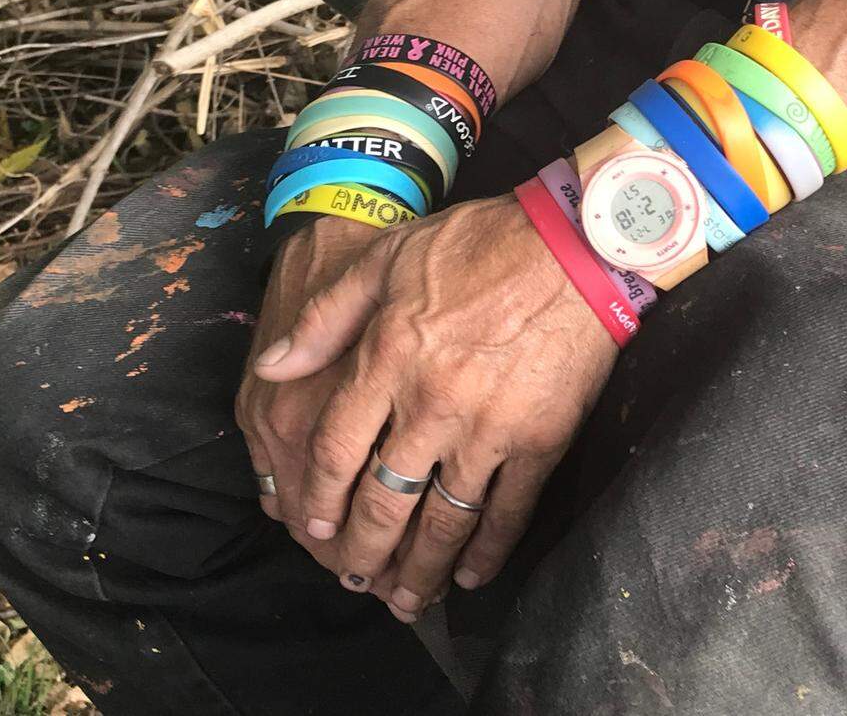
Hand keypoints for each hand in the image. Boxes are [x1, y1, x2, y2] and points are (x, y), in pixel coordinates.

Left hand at [255, 195, 617, 620]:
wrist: (574, 245)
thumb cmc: (476, 244)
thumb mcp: (386, 258)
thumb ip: (325, 318)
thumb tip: (272, 365)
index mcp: (387, 358)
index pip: (337, 447)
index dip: (321, 495)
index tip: (314, 528)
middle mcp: (431, 404)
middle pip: (386, 498)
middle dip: (364, 549)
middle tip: (352, 580)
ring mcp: (489, 428)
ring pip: (445, 519)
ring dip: (422, 568)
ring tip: (407, 601)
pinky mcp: (541, 440)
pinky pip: (509, 511)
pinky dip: (489, 550)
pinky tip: (471, 575)